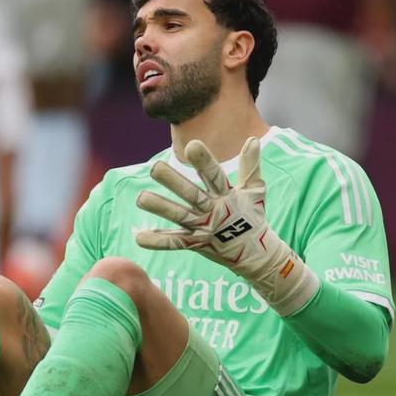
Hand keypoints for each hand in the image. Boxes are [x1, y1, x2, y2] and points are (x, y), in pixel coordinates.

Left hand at [135, 137, 318, 315]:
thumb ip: (251, 166)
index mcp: (227, 196)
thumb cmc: (253, 217)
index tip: (192, 145)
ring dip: (160, 208)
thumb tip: (253, 139)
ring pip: (180, 216)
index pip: (214, 175)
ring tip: (140, 198)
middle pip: (191, 195)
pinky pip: (174, 243)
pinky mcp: (196, 244)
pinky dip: (158, 241)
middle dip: (173, 182)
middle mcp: (214, 211)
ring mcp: (204, 229)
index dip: (204, 162)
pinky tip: (139, 237)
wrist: (256, 256)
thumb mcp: (255, 191)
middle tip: (154, 167)